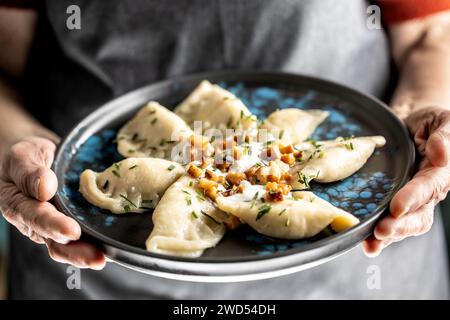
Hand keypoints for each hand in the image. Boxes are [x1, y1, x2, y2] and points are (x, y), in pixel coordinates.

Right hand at [0, 136, 104, 268]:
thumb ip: (30, 172)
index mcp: (19, 205)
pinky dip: (95, 244)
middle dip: (76, 252)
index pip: (37, 219)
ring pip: (69, 247)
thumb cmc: (28, 155)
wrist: (37, 157)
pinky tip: (112, 248)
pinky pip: (82, 238)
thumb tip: (45, 189)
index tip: (72, 232)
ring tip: (106, 258)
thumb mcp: (23, 155)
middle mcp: (35, 222)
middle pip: (55, 243)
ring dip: (87, 254)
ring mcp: (53, 227)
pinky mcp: (70, 225)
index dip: (55, 227)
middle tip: (97, 257)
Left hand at [363, 107, 449, 255]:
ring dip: (390, 235)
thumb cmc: (428, 123)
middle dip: (401, 225)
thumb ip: (444, 135)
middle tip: (381, 231)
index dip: (414, 198)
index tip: (397, 207)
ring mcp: (413, 199)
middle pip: (419, 214)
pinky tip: (367, 246)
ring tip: (372, 243)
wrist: (411, 125)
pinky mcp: (396, 203)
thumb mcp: (440, 120)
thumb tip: (441, 154)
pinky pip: (392, 223)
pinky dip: (381, 238)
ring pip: (406, 224)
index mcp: (439, 171)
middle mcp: (428, 190)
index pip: (429, 187)